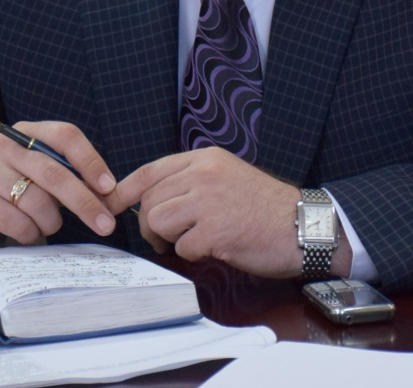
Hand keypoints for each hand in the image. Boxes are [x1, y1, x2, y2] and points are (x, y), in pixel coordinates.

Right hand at [0, 121, 116, 257]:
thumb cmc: (6, 186)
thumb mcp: (32, 168)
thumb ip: (64, 173)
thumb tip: (109, 196)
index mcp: (26, 132)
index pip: (66, 136)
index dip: (91, 161)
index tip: (109, 187)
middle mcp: (6, 147)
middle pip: (56, 173)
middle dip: (85, 202)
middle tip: (106, 224)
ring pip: (40, 203)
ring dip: (52, 222)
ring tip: (46, 223)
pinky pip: (20, 224)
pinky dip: (31, 233)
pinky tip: (23, 230)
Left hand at [107, 147, 349, 278]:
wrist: (303, 226)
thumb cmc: (265, 207)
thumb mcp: (227, 177)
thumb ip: (192, 181)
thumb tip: (152, 199)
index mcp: (205, 159)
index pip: (150, 171)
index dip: (123, 190)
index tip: (110, 205)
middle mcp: (204, 174)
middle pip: (149, 200)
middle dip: (149, 223)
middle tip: (165, 237)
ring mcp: (209, 201)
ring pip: (158, 221)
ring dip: (166, 239)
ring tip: (186, 243)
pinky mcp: (215, 231)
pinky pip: (181, 247)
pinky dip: (191, 254)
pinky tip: (212, 248)